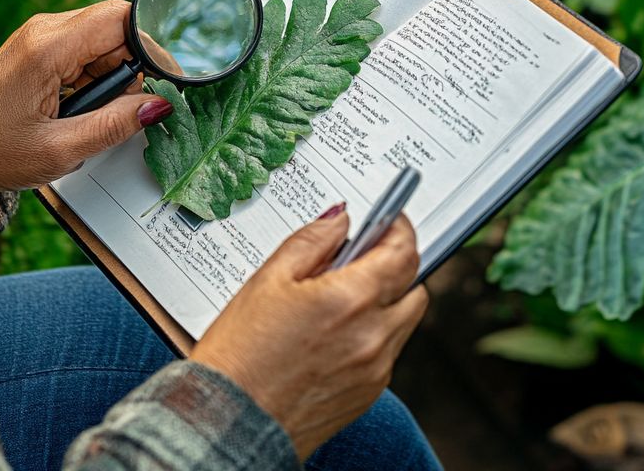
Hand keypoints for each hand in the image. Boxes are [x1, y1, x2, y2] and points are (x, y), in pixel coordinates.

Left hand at [0, 0, 173, 190]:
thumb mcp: (58, 149)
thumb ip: (113, 125)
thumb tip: (158, 106)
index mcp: (47, 47)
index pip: (121, 18)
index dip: (152, 45)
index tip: (165, 78)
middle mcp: (45, 30)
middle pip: (116, 27)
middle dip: (132, 66)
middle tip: (122, 107)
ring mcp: (42, 36)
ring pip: (106, 40)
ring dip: (114, 74)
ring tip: (90, 113)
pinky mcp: (42, 46)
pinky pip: (88, 49)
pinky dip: (97, 76)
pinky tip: (81, 105)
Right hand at [192, 209, 428, 459]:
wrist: (230, 422)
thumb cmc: (240, 355)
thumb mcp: (268, 280)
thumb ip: (312, 240)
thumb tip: (340, 220)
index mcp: (352, 299)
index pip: (404, 251)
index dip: (399, 228)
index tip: (388, 221)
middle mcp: (373, 335)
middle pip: (414, 287)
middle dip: (395, 267)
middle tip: (360, 260)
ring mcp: (376, 369)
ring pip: (404, 321)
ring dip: (386, 303)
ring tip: (338, 302)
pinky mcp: (369, 393)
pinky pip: (387, 353)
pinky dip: (372, 336)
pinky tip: (332, 336)